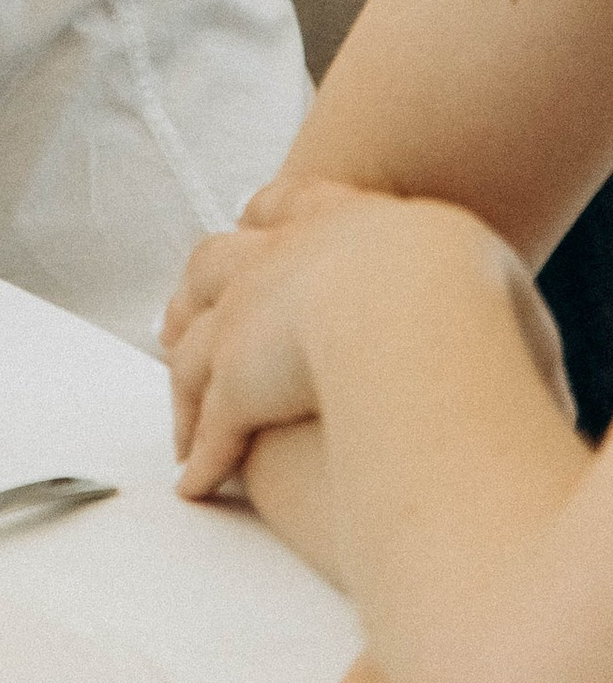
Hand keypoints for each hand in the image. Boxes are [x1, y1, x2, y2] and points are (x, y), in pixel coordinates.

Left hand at [165, 182, 566, 502]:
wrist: (409, 307)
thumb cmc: (463, 293)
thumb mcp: (489, 277)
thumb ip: (485, 300)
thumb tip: (507, 333)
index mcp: (342, 221)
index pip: (288, 204)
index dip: (268, 215)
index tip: (251, 218)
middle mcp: (280, 258)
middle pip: (220, 258)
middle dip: (201, 284)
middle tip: (182, 310)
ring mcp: (246, 316)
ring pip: (194, 336)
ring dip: (181, 361)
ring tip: (176, 390)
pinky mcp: (233, 381)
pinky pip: (208, 424)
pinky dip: (199, 450)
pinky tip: (195, 478)